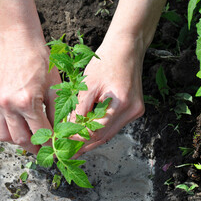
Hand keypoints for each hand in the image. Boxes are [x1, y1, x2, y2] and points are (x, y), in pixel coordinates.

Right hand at [0, 38, 60, 153]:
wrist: (17, 41)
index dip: (49, 146)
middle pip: (19, 140)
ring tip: (26, 136)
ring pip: (2, 135)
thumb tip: (59, 134)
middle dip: (33, 147)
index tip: (53, 151)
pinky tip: (10, 124)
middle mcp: (7, 104)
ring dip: (15, 139)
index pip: (40, 134)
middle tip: (41, 147)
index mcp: (27, 101)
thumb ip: (56, 113)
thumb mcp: (54, 87)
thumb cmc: (40, 61)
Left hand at [71, 35, 144, 156]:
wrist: (126, 48)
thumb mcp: (88, 85)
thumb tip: (70, 130)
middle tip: (69, 152)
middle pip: (105, 136)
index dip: (79, 140)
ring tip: (75, 144)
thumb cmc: (106, 61)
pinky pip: (115, 125)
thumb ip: (80, 110)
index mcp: (121, 103)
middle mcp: (132, 111)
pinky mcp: (135, 109)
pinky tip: (88, 132)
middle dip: (85, 144)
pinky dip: (101, 129)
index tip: (65, 145)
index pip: (97, 131)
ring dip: (92, 138)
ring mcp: (136, 111)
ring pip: (110, 133)